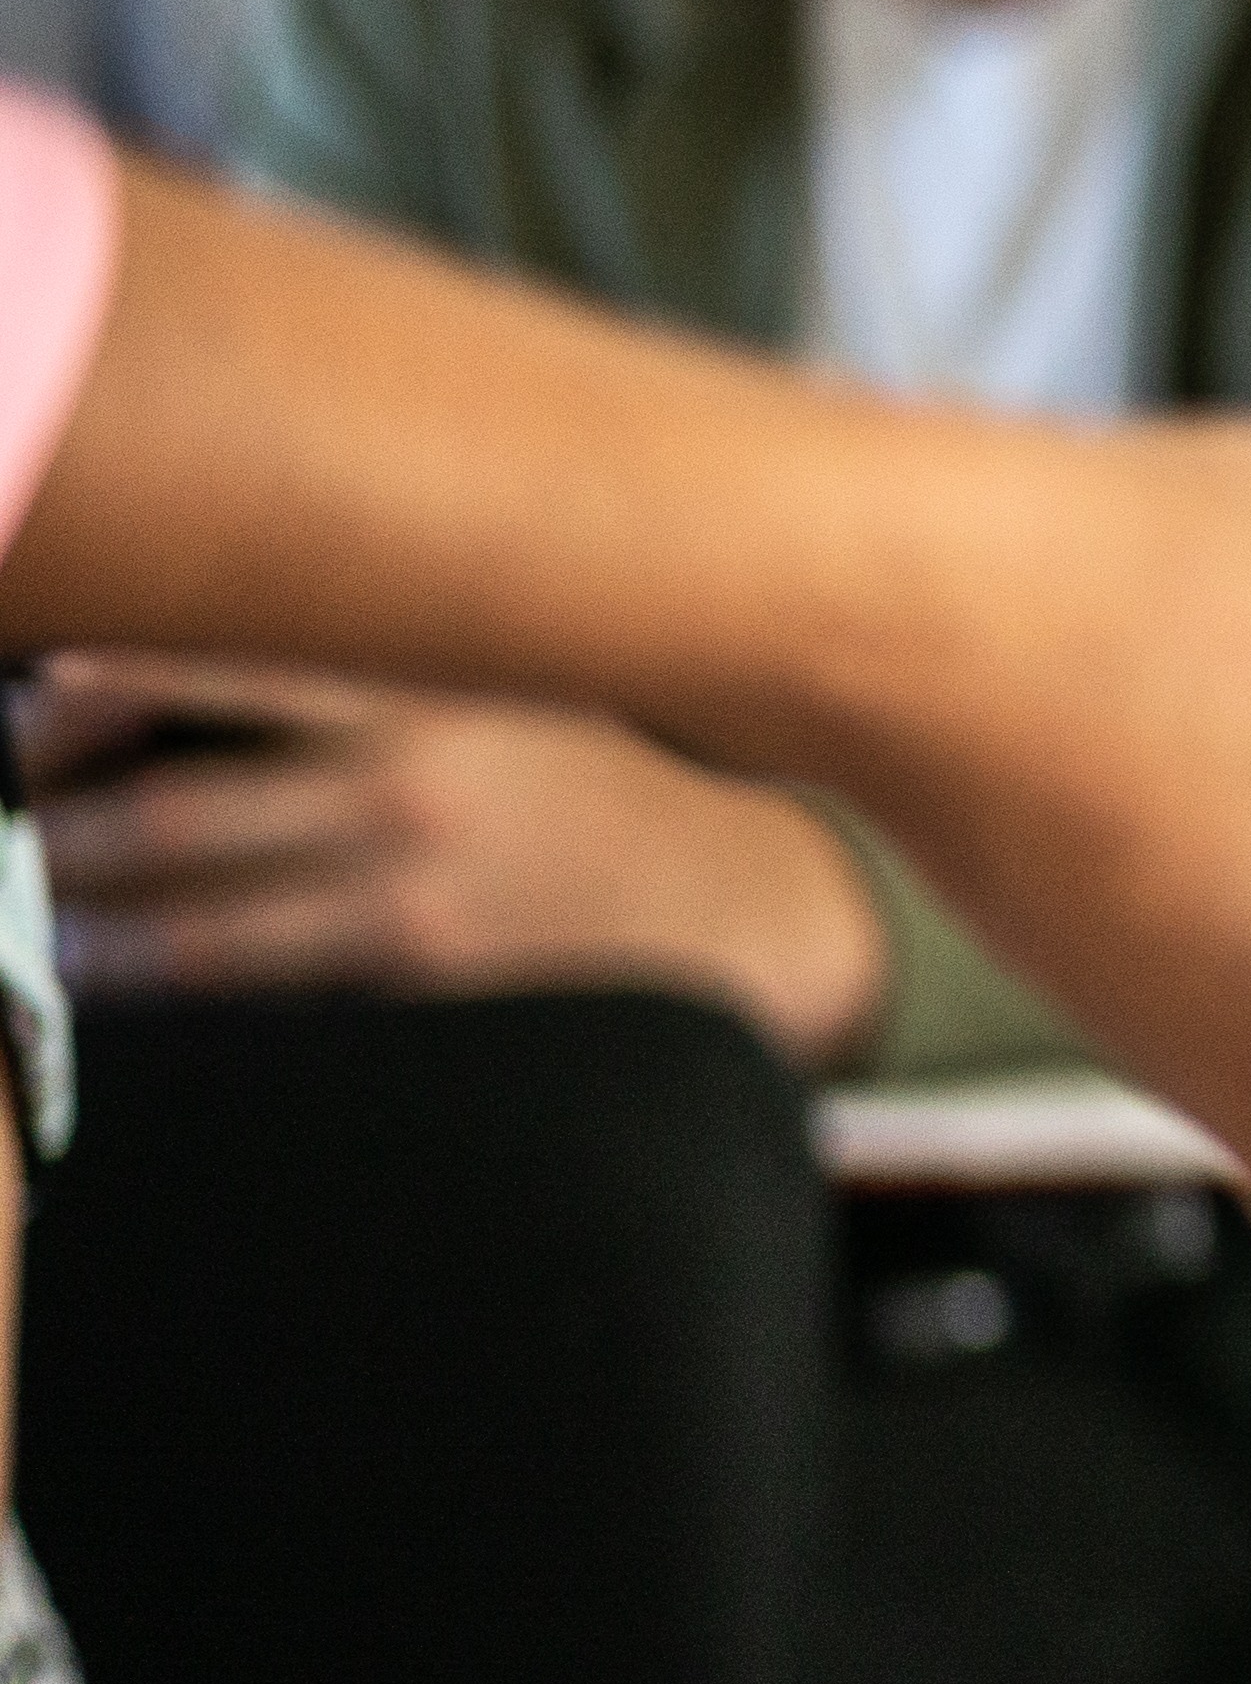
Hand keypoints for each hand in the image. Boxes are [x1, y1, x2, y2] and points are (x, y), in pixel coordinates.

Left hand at [20, 652, 884, 1049]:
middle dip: (55, 837)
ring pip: (193, 929)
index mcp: (414, 686)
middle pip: (166, 811)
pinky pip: (266, 1008)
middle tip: (6, 849)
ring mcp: (418, 900)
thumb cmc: (588, 783)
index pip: (200, 674)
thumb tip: (143, 675)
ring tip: (47, 937)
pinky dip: (182, 1006)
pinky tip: (140, 995)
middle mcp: (405, 787)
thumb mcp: (491, 684)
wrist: (744, 898)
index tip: (18, 715)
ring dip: (91, 937)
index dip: (77, 699)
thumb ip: (349, 675)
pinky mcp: (431, 995)